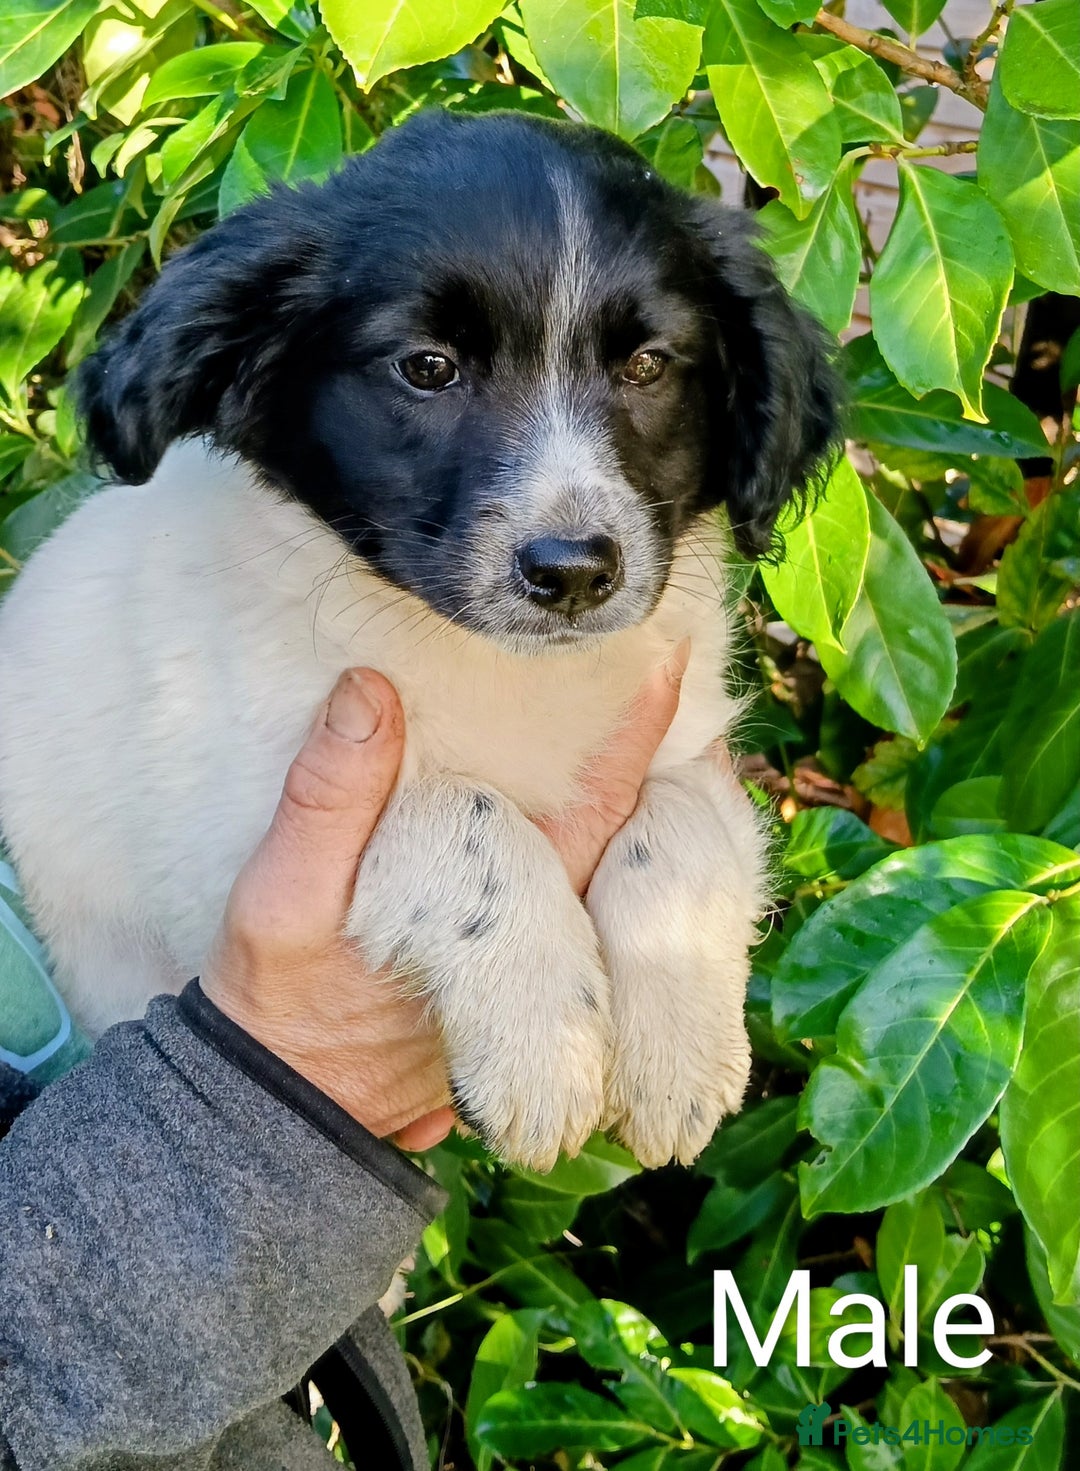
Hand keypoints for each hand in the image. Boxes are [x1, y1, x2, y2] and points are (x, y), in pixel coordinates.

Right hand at [201, 652, 686, 1149]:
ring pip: (597, 871)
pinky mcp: (504, 979)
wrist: (277, 1108)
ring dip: (619, 799)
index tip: (667, 662)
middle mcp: (542, 945)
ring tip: (633, 722)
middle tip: (665, 671)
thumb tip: (372, 690)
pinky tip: (564, 798)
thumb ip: (331, 795)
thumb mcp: (285, 892)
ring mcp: (530, 967)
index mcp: (508, 911)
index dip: (634, 734)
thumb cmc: (282, 1000)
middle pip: (619, 836)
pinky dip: (577, 839)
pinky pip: (564, 898)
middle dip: (648, 757)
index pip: (594, 806)